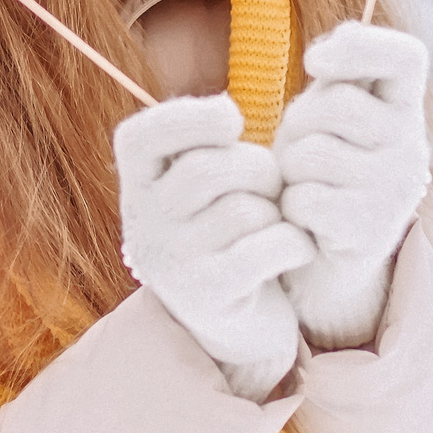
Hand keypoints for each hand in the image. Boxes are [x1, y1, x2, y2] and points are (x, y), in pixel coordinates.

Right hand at [114, 93, 312, 401]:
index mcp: (136, 186)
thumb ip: (205, 143)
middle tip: (272, 186)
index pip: (145, 135)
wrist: (236, 323)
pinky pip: (265, 248)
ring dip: (276, 212)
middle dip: (259, 168)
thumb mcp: (202, 183)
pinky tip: (297, 247)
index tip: (233, 122)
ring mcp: (171, 263)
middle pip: (209, 169)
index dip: (193, 116)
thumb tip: (227, 109)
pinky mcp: (207, 296)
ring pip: (243, 209)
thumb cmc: (228, 231)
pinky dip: (293, 243)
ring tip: (276, 223)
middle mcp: (142, 224)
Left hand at [275, 22, 431, 350]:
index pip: (407, 57)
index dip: (361, 46)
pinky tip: (306, 216)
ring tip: (305, 182)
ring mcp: (394, 190)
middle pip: (338, 105)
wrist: (330, 253)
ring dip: (290, 168)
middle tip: (302, 147)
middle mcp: (411, 145)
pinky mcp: (368, 230)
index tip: (314, 61)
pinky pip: (305, 199)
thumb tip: (325, 53)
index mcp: (405, 106)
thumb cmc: (323, 166)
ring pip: (312, 154)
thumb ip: (334, 78)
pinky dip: (290, 206)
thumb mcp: (329, 114)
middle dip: (299, 123)